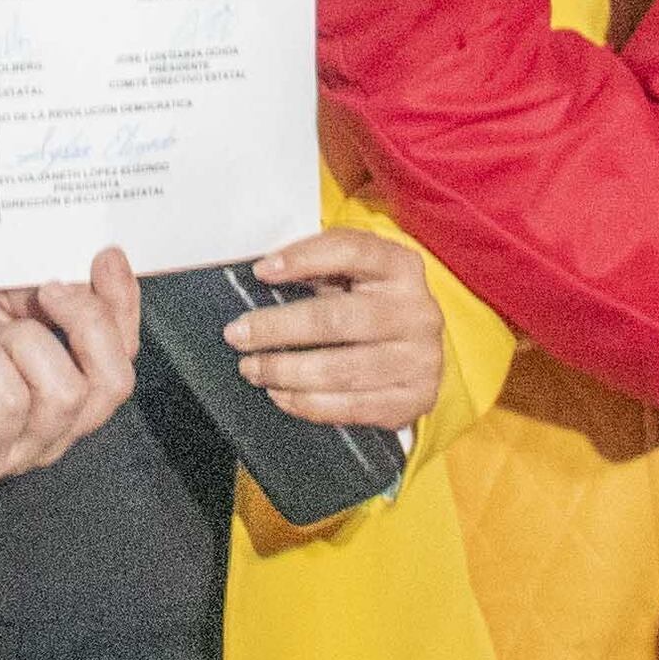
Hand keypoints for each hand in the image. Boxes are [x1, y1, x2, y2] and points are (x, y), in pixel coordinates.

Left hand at [0, 250, 143, 478]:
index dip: (124, 307)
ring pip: (63, 392)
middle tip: (45, 290)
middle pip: (112, 385)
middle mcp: (51, 431)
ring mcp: (14, 450)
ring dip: (23, 342)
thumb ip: (44, 293)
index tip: (104, 255)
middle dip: (87, 323)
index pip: (122, 360)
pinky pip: (9, 401)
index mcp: (65, 393)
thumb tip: (85, 267)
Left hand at [227, 226, 445, 431]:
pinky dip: (308, 404)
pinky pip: (352, 408)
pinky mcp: (414, 399)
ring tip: (251, 369)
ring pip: (340, 370)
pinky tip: (280, 395)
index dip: (304, 258)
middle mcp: (417, 311)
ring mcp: (420, 359)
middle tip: (237, 336)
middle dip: (278, 329)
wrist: (421, 352)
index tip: (260, 271)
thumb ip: (320, 269)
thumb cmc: (372, 305)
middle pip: (337, 319)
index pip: (352, 251)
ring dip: (286, 372)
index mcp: (401, 267)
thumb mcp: (355, 275)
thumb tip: (263, 274)